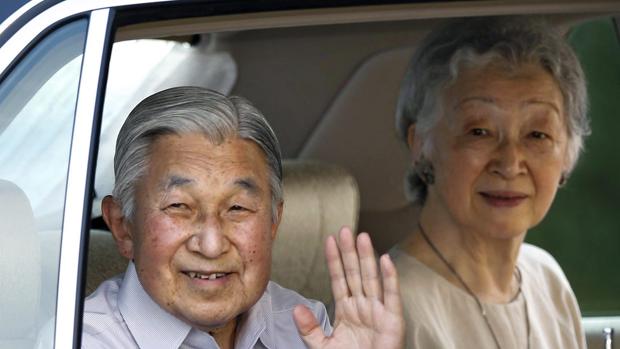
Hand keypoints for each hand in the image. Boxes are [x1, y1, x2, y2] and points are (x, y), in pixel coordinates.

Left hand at [293, 227, 404, 348]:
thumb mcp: (322, 346)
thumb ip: (309, 328)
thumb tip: (296, 309)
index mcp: (347, 310)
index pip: (339, 279)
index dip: (334, 260)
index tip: (329, 240)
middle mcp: (363, 306)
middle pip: (355, 273)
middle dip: (349, 252)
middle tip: (344, 230)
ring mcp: (378, 311)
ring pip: (371, 279)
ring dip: (367, 257)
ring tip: (361, 236)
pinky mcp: (393, 320)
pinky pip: (391, 295)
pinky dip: (390, 278)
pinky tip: (385, 260)